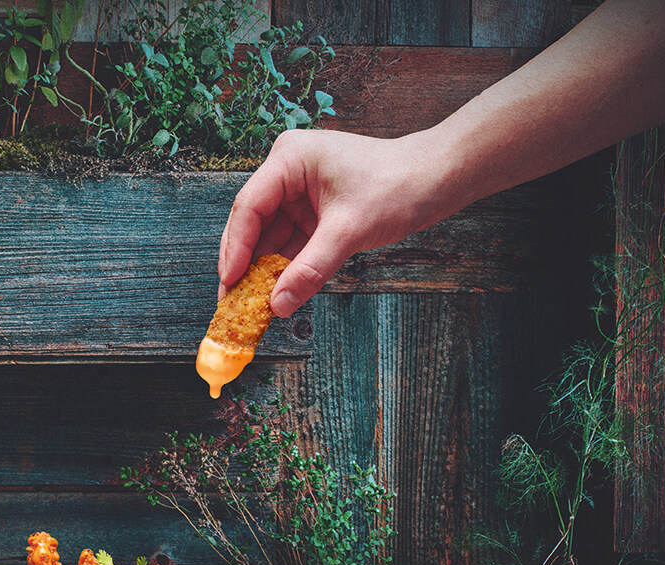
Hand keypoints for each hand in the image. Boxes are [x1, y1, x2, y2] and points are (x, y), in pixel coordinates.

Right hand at [218, 128, 447, 317]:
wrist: (436, 179)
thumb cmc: (397, 186)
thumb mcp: (349, 232)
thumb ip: (310, 269)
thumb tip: (279, 304)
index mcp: (290, 159)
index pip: (249, 206)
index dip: (236, 248)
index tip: (229, 283)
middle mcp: (288, 171)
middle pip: (251, 222)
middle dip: (243, 263)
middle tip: (230, 300)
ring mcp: (298, 191)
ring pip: (267, 236)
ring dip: (260, 270)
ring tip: (248, 303)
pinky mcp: (311, 210)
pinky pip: (287, 242)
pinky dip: (282, 268)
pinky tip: (273, 292)